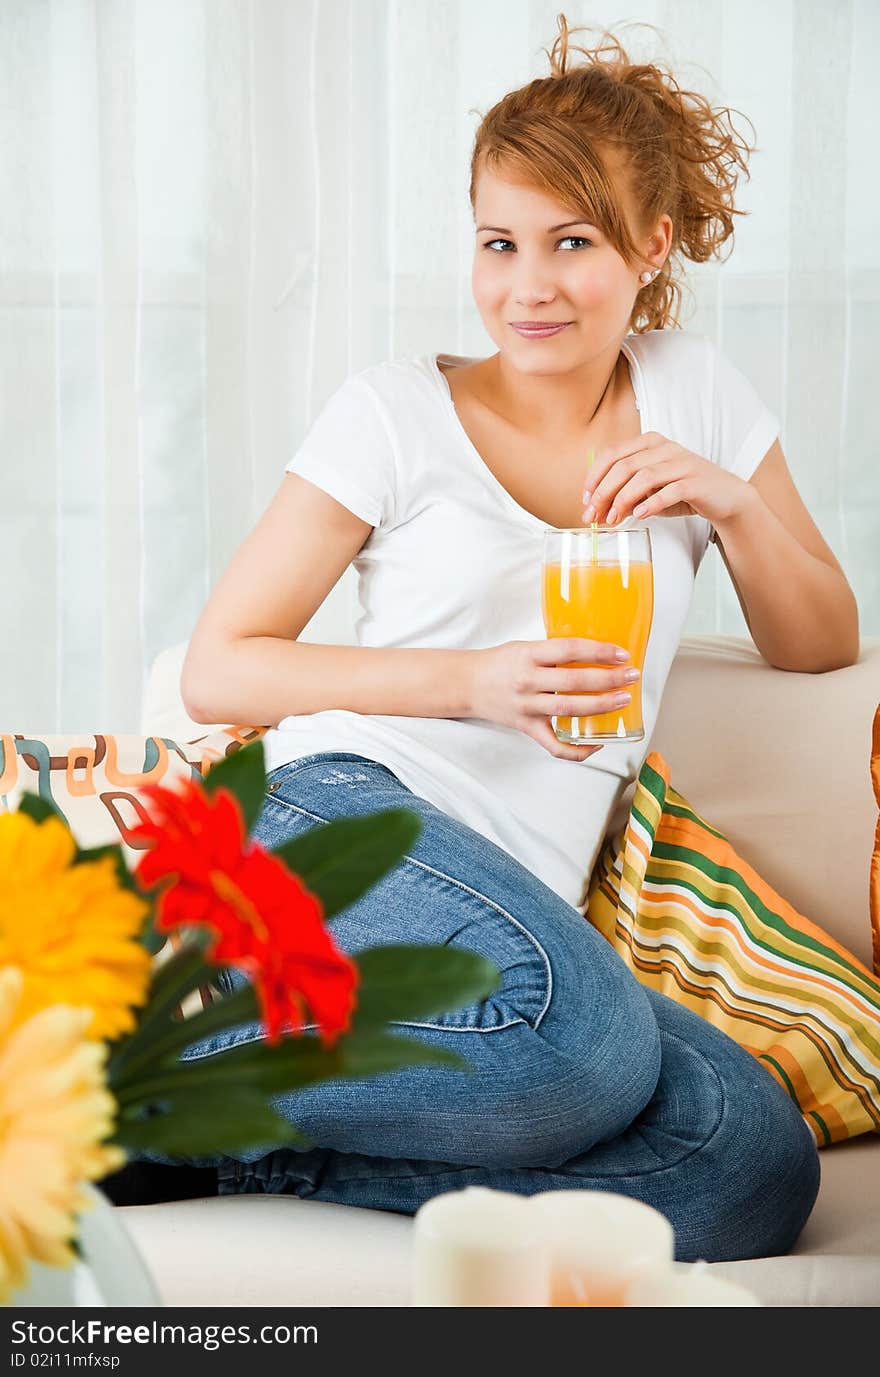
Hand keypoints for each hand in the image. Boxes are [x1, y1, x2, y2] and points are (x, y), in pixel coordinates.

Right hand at [466, 639, 639, 760]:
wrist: (467, 684)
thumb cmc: (499, 663)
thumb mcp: (524, 647)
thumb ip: (554, 652)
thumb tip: (595, 653)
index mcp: (528, 655)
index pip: (570, 650)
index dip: (599, 651)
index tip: (621, 654)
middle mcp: (528, 681)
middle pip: (575, 681)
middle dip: (609, 679)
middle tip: (632, 675)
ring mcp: (527, 707)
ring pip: (570, 709)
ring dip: (601, 706)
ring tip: (623, 699)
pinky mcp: (527, 728)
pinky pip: (555, 745)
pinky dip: (578, 749)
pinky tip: (597, 743)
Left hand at [581, 431, 750, 528]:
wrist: (725, 497)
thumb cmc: (684, 492)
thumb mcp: (650, 490)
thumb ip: (625, 495)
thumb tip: (597, 512)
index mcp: (649, 443)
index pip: (611, 453)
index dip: (594, 477)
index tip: (585, 500)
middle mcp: (664, 448)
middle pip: (623, 466)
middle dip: (603, 493)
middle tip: (593, 515)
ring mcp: (681, 463)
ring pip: (643, 477)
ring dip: (622, 500)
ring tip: (613, 520)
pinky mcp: (695, 481)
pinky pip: (669, 491)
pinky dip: (651, 504)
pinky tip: (639, 515)